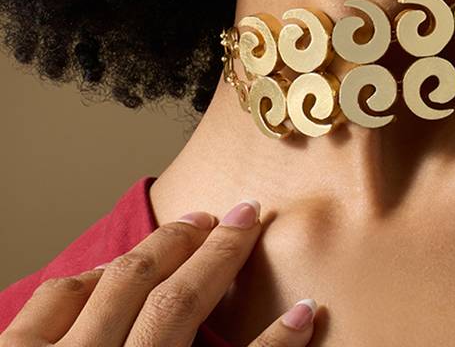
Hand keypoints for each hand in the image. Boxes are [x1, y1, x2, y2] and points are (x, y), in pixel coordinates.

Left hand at [0, 199, 317, 345]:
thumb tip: (282, 346)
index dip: (273, 342)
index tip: (305, 311)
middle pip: (170, 303)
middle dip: (216, 252)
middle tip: (247, 216)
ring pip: (115, 284)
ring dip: (161, 247)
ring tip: (193, 225)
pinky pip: (54, 299)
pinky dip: (92, 276)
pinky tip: (114, 268)